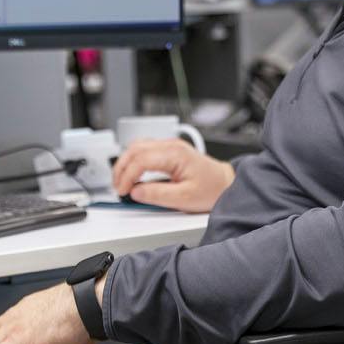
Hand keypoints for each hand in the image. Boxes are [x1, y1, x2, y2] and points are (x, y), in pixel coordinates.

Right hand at [112, 139, 234, 212]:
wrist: (226, 184)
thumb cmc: (211, 189)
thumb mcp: (184, 198)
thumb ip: (157, 195)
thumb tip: (135, 192)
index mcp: (175, 154)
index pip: (141, 160)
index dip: (127, 176)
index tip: (122, 191)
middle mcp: (171, 145)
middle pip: (135, 149)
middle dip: (121, 168)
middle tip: (118, 187)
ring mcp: (170, 146)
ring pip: (137, 146)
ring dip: (125, 163)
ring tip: (122, 182)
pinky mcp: (169, 150)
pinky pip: (144, 149)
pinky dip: (134, 160)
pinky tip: (132, 173)